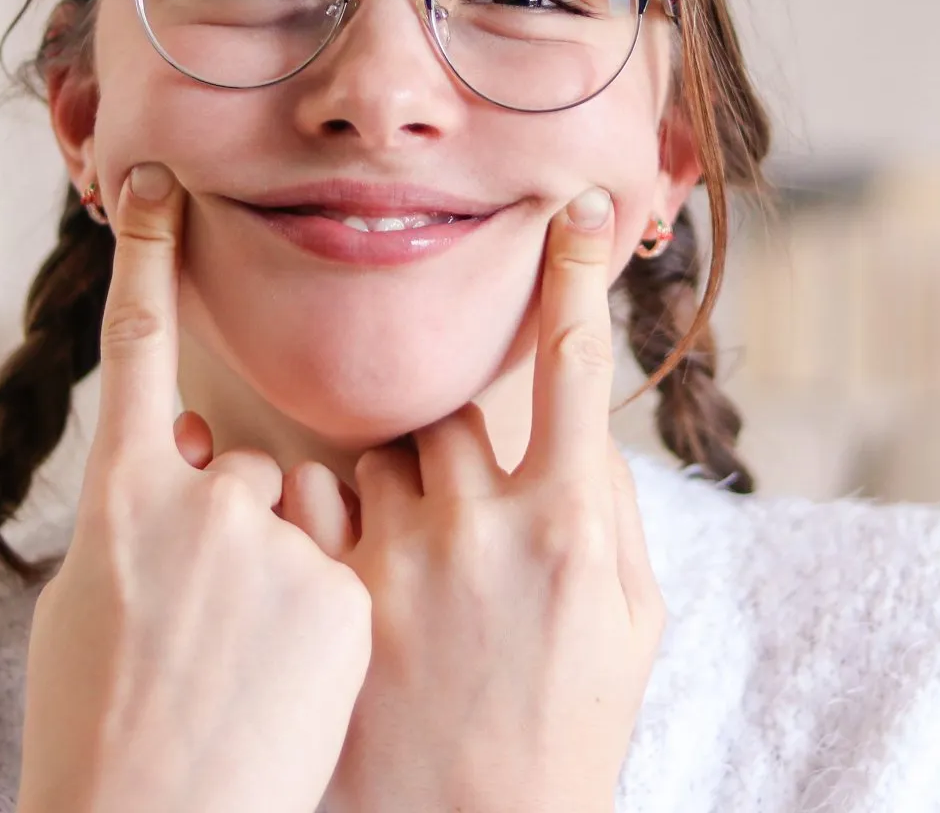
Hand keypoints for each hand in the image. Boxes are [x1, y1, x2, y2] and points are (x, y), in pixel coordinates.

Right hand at [18, 163, 371, 812]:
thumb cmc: (104, 734)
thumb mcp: (93, 605)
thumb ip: (142, 514)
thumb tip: (182, 457)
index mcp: (119, 502)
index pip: (134, 350)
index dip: (145, 262)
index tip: (157, 183)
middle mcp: (198, 507)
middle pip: (247, 468)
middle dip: (241, 530)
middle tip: (206, 629)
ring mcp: (277, 549)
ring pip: (304, 519)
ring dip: (287, 571)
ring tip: (244, 668)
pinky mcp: (344, 595)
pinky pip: (345, 572)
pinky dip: (325, 617)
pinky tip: (286, 686)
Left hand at [293, 187, 664, 812]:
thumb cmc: (564, 731)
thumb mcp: (627, 621)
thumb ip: (604, 511)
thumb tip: (576, 429)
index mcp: (571, 521)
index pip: (574, 362)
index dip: (577, 274)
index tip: (582, 209)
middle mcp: (484, 522)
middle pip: (450, 409)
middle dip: (451, 444)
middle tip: (458, 523)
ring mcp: (401, 556)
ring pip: (380, 451)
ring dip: (392, 489)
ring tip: (410, 583)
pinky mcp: (333, 594)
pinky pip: (312, 502)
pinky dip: (326, 519)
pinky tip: (346, 578)